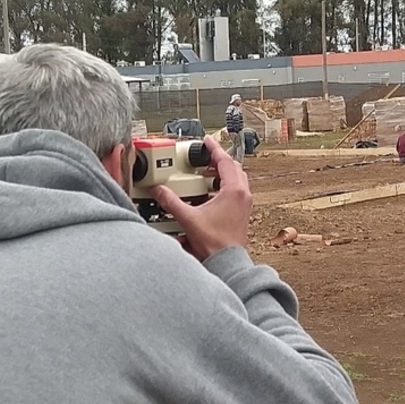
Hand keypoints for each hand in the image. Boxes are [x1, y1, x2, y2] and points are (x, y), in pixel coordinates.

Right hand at [150, 135, 252, 260]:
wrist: (226, 262)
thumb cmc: (214, 243)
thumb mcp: (188, 219)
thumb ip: (171, 202)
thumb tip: (159, 191)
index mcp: (234, 191)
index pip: (225, 161)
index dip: (214, 148)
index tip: (207, 141)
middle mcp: (243, 195)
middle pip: (233, 167)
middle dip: (219, 160)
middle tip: (205, 156)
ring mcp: (244, 204)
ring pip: (237, 179)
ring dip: (223, 172)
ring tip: (207, 172)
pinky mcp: (242, 213)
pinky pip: (236, 191)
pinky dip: (225, 185)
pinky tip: (211, 192)